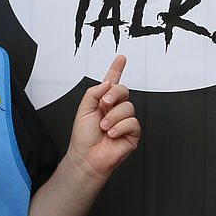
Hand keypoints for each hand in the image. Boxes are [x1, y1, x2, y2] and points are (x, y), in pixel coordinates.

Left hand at [65, 55, 139, 179]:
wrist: (87, 157)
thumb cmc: (83, 137)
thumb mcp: (83, 110)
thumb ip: (94, 92)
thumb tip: (107, 83)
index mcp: (102, 102)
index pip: (111, 82)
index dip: (116, 69)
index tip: (121, 58)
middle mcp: (115, 109)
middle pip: (123, 90)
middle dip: (115, 94)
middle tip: (105, 103)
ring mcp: (124, 120)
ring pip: (128, 107)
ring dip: (113, 118)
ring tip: (104, 128)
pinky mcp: (132, 132)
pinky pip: (132, 122)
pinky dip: (120, 127)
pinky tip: (112, 134)